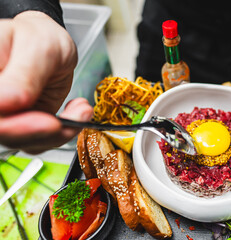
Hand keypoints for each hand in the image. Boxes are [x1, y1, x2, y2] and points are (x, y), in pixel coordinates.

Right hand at [0, 11, 92, 152]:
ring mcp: (7, 115)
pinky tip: (77, 113)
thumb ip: (24, 74)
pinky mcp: (24, 124)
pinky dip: (63, 132)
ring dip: (59, 132)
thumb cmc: (40, 37)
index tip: (49, 122)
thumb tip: (6, 101)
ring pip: (23, 141)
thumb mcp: (38, 47)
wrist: (51, 44)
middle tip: (70, 120)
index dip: (14, 125)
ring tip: (81, 110)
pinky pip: (40, 141)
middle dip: (42, 132)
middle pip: (5, 132)